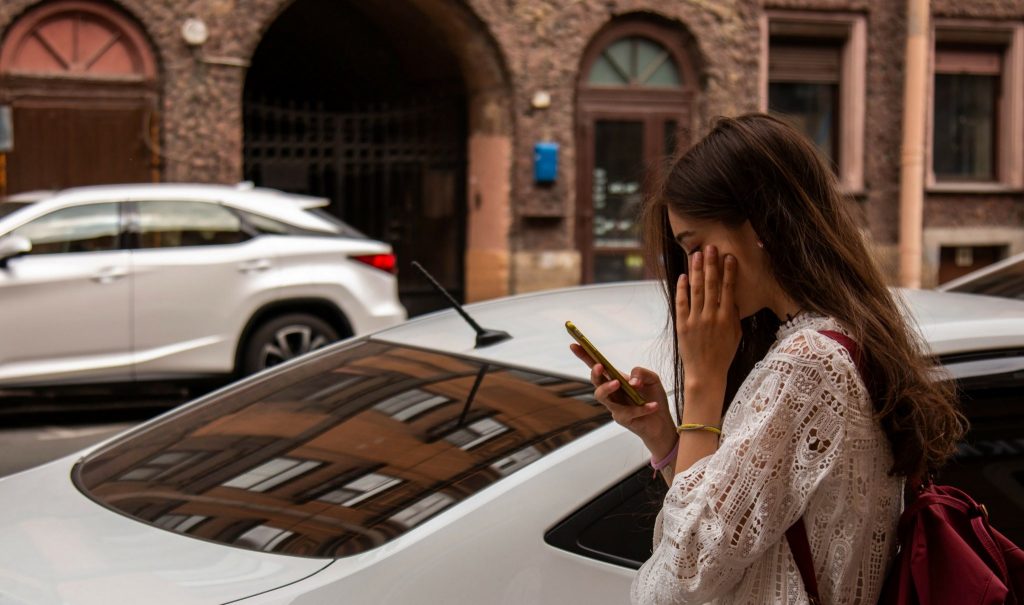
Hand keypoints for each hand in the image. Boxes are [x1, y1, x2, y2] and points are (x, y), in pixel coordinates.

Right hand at [569, 344, 676, 458]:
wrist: (662, 422)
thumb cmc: (653, 397)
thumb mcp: (652, 379)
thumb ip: (642, 372)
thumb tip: (631, 381)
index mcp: (616, 378)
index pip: (597, 365)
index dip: (584, 355)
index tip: (574, 345)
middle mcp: (612, 392)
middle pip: (595, 381)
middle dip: (594, 373)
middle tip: (599, 367)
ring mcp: (614, 406)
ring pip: (602, 397)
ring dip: (607, 388)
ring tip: (619, 383)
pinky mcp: (622, 419)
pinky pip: (628, 412)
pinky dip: (642, 408)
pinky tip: (653, 405)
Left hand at [676, 245, 740, 414]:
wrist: (705, 373)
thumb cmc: (723, 354)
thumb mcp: (736, 335)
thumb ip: (734, 315)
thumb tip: (733, 296)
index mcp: (727, 318)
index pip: (728, 289)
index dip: (729, 271)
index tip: (729, 256)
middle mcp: (711, 317)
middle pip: (711, 285)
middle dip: (711, 264)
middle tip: (710, 247)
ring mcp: (695, 320)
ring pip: (696, 290)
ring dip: (696, 271)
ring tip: (696, 255)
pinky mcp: (682, 325)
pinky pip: (681, 303)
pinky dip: (682, 289)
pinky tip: (683, 276)